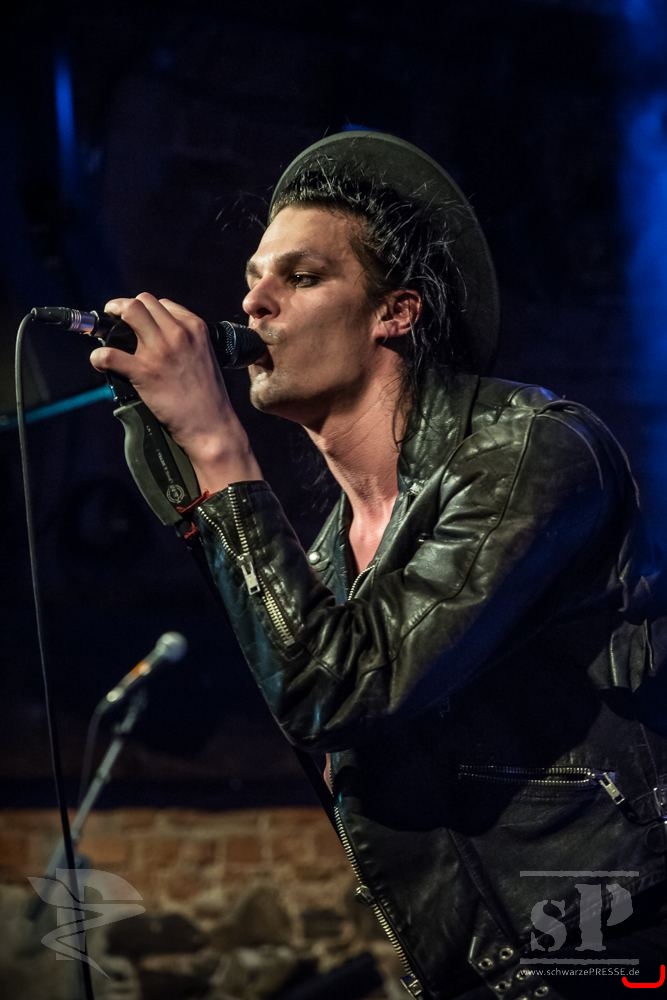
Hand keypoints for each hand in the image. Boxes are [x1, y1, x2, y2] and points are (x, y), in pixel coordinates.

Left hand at [89, 292, 262, 491]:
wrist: (211, 425)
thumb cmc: (209, 397)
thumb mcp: (205, 356)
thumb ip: (186, 342)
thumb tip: (158, 338)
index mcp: (195, 328)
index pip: (161, 304)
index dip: (146, 310)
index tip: (137, 320)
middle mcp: (178, 333)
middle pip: (142, 301)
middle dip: (123, 306)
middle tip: (115, 317)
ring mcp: (160, 351)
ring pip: (128, 311)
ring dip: (110, 318)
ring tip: (104, 331)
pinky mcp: (144, 372)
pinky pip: (110, 353)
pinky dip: (99, 356)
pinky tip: (99, 362)